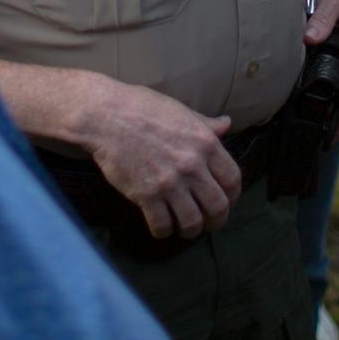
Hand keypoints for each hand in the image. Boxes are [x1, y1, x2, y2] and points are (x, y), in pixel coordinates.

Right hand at [81, 79, 242, 239]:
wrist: (105, 115)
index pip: (233, 179)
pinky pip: (162, 226)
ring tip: (185, 227)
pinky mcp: (145, 195)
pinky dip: (163, 231)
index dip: (233, 195)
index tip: (226, 200)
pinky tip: (161, 225)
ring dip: (191, 230)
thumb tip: (227, 124)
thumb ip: (206, 124)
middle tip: (209, 222)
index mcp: (205, 143)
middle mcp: (192, 165)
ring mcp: (169, 182)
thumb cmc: (143, 108)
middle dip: (217, 220)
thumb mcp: (181, 111)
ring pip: (192, 222)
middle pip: (218, 206)